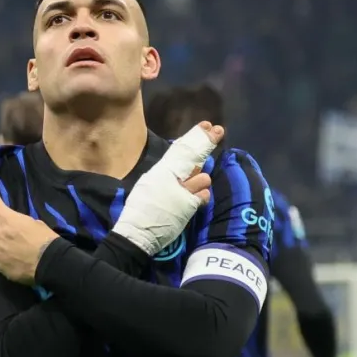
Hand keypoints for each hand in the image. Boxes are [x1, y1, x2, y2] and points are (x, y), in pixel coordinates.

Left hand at [0, 171, 58, 284]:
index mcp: (8, 219)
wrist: (49, 262)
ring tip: (24, 256)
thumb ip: (18, 226)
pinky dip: (11, 263)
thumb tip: (13, 235)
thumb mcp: (34, 225)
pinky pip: (4, 262)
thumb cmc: (46, 240)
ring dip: (9, 251)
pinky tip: (22, 265)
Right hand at [111, 122, 223, 255]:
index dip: (194, 136)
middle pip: (194, 155)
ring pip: (203, 177)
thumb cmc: (140, 209)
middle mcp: (171, 176)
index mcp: (160, 170)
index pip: (180, 149)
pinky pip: (204, 195)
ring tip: (189, 191)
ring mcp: (181, 190)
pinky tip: (194, 201)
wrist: (137, 231)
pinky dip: (201, 198)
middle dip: (207, 143)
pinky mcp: (188, 205)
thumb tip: (181, 170)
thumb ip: (165, 175)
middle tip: (219, 131)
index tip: (206, 126)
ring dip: (199, 184)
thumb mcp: (149, 185)